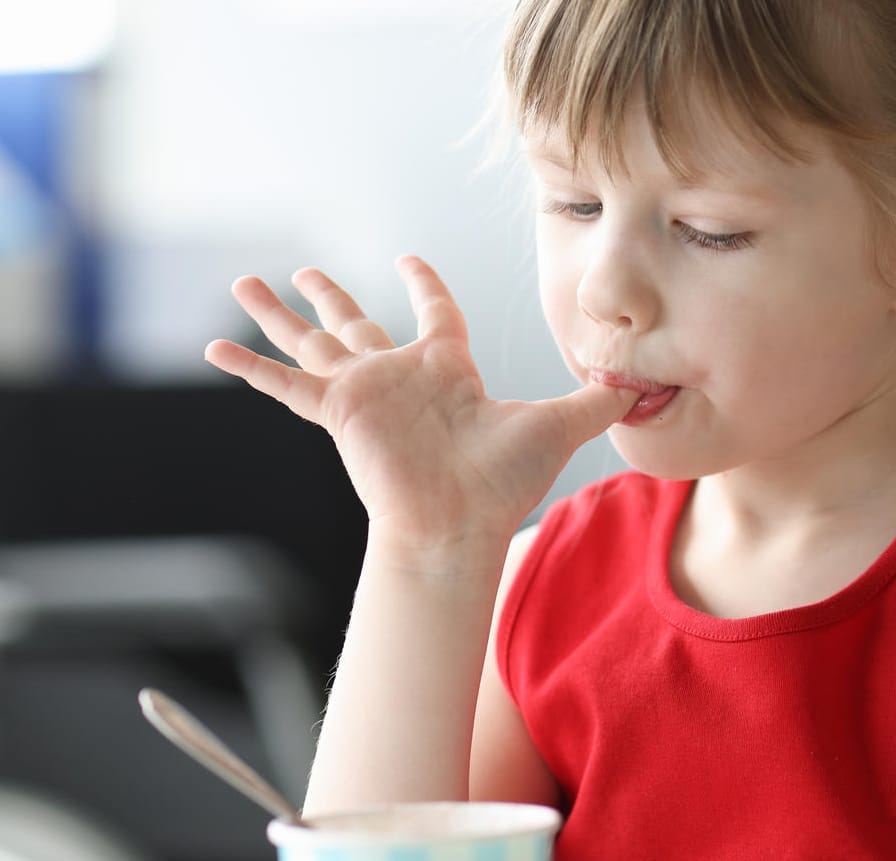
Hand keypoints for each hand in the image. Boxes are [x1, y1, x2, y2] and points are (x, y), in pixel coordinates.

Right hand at [205, 256, 634, 557]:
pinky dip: (250, 368)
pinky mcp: (337, 411)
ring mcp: (364, 393)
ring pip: (313, 340)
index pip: (433, 315)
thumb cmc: (505, 483)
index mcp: (446, 371)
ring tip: (243, 282)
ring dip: (279, 314)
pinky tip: (213, 347)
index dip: (422, 286)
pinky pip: (285, 384)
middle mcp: (400, 376)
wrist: (461, 524)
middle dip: (331, 297)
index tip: (409, 261)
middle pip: (357, 324)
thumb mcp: (560, 425)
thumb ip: (596, 400)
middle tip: (304, 272)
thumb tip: (641, 386)